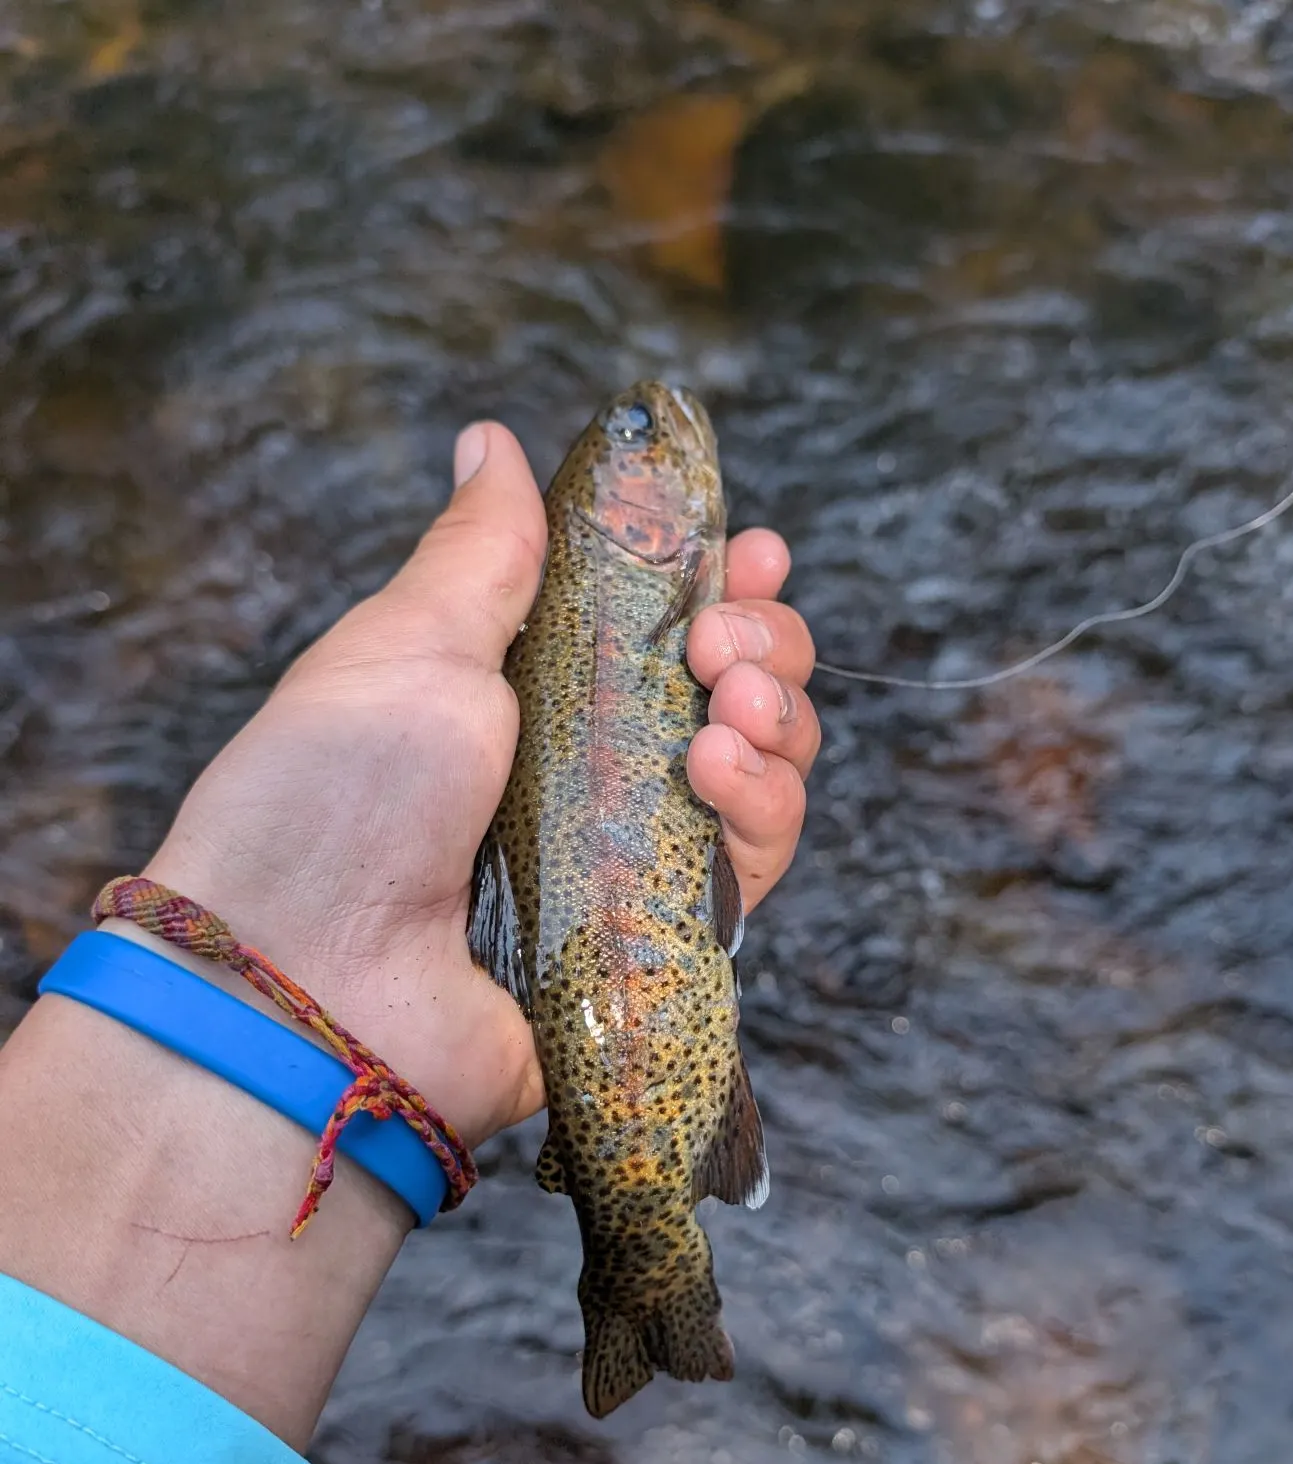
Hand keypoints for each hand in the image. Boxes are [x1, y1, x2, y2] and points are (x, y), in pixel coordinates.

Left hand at [141, 421, 818, 1147]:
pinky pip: (756, 863)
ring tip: (730, 699)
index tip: (750, 549)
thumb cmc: (333, 796)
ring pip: (764, 772)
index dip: (720, 582)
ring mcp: (633, 854)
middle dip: (761, 639)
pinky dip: (765, 802)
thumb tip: (492, 440)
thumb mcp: (412, 644)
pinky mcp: (663, 934)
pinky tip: (720, 766)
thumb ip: (483, 550)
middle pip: (733, 692)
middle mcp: (593, 771)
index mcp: (533, 692)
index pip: (660, 624)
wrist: (308, 983)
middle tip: (723, 637)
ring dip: (775, 714)